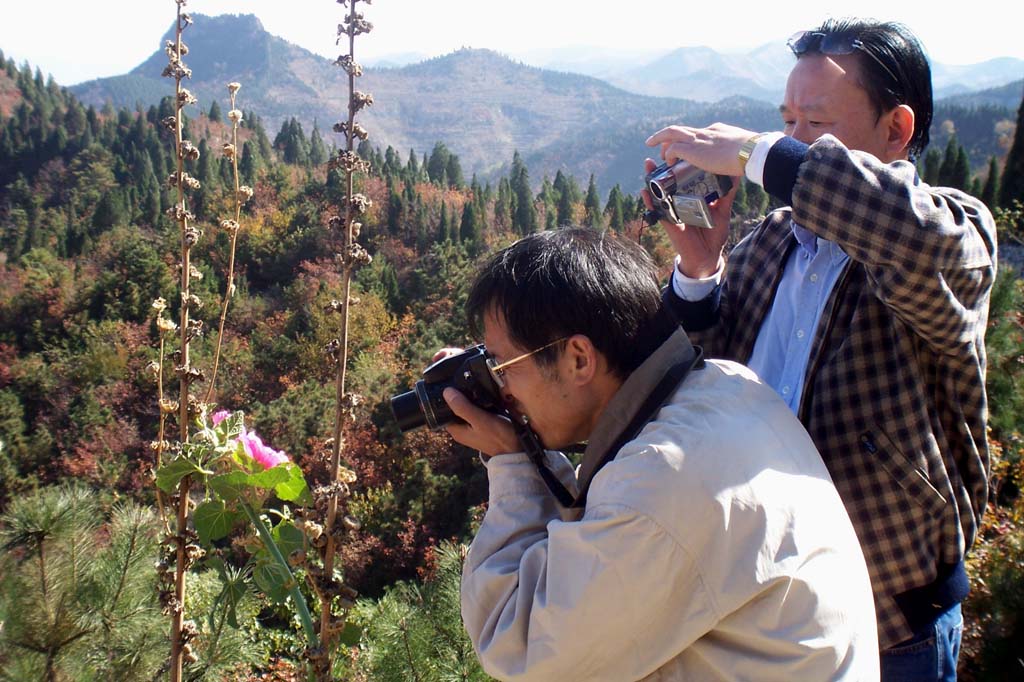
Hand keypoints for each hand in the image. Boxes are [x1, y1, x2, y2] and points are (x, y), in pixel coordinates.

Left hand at [443, 388, 520, 456]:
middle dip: (459, 396)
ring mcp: (472, 428)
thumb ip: (463, 407)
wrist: (518, 450)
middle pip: (455, 408)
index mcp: (456, 431)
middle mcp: (462, 430)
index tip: (452, 384)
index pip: (442, 411)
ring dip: (470, 399)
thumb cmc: (500, 437)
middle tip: (465, 381)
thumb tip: (446, 392)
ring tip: (475, 385)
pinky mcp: (483, 425)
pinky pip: (476, 410)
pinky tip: (484, 395)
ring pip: (466, 408)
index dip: (446, 397)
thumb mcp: (480, 420)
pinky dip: (479, 403)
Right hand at [640, 157, 736, 278]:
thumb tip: (735, 175)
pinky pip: (655, 210)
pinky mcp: (668, 221)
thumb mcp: (722, 210)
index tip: (681, 150)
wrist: (708, 255)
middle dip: (663, 167)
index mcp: (693, 196)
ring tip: (648, 165)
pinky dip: (649, 201)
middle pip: (669, 180)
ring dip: (651, 179)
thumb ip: (727, 194)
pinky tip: (645, 192)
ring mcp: (673, 210)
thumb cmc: (714, 233)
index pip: (685, 177)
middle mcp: (681, 200)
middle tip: (661, 152)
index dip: (681, 164)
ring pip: (659, 191)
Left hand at [646, 122, 754, 175]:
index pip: (698, 132)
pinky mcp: (693, 149)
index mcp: (717, 131)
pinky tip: (667, 163)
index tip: (688, 146)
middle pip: (680, 129)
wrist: (751, 151)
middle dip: (666, 134)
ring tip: (655, 150)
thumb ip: (737, 153)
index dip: (690, 139)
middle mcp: (705, 132)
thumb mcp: (744, 148)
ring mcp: (698, 139)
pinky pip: (673, 149)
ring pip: (672, 133)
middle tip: (656, 141)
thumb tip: (740, 162)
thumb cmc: (753, 153)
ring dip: (661, 140)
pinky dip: (668, 155)